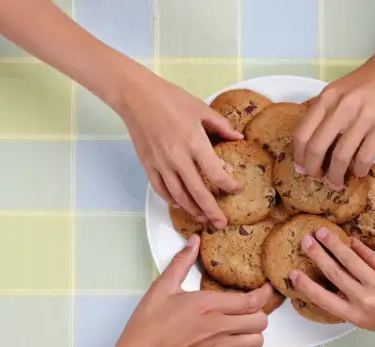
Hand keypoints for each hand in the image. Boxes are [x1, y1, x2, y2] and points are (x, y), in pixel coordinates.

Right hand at [97, 235, 270, 346]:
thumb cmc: (149, 324)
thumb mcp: (163, 287)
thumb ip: (182, 262)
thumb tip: (194, 241)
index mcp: (208, 305)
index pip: (251, 301)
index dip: (264, 294)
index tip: (266, 288)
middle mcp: (218, 326)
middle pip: (260, 321)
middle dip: (260, 312)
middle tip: (251, 307)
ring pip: (256, 341)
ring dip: (254, 332)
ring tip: (245, 325)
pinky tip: (234, 343)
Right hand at [118, 70, 242, 228]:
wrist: (136, 96)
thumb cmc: (170, 98)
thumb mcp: (201, 108)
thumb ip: (221, 125)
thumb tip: (238, 136)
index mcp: (195, 143)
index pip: (216, 173)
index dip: (228, 186)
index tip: (236, 189)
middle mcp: (178, 158)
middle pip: (198, 192)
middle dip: (212, 210)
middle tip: (221, 223)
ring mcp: (161, 163)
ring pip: (179, 195)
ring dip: (192, 209)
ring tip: (203, 218)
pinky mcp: (148, 164)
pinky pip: (160, 189)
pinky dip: (171, 200)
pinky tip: (180, 204)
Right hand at [289, 228, 374, 342]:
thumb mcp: (370, 321)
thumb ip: (353, 303)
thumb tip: (336, 281)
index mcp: (356, 316)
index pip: (323, 298)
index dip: (306, 285)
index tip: (292, 274)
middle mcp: (364, 300)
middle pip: (334, 272)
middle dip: (317, 255)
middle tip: (305, 241)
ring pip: (349, 260)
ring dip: (333, 244)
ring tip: (322, 232)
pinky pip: (369, 255)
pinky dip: (357, 246)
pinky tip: (349, 239)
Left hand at [293, 50, 374, 187]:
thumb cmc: (374, 77)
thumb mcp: (342, 88)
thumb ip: (327, 109)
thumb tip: (314, 137)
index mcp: (327, 98)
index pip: (303, 133)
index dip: (299, 156)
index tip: (301, 167)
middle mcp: (341, 108)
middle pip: (316, 148)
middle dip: (314, 170)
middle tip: (318, 178)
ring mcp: (363, 117)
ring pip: (340, 157)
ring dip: (336, 176)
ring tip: (337, 183)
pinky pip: (365, 156)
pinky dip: (359, 170)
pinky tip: (359, 172)